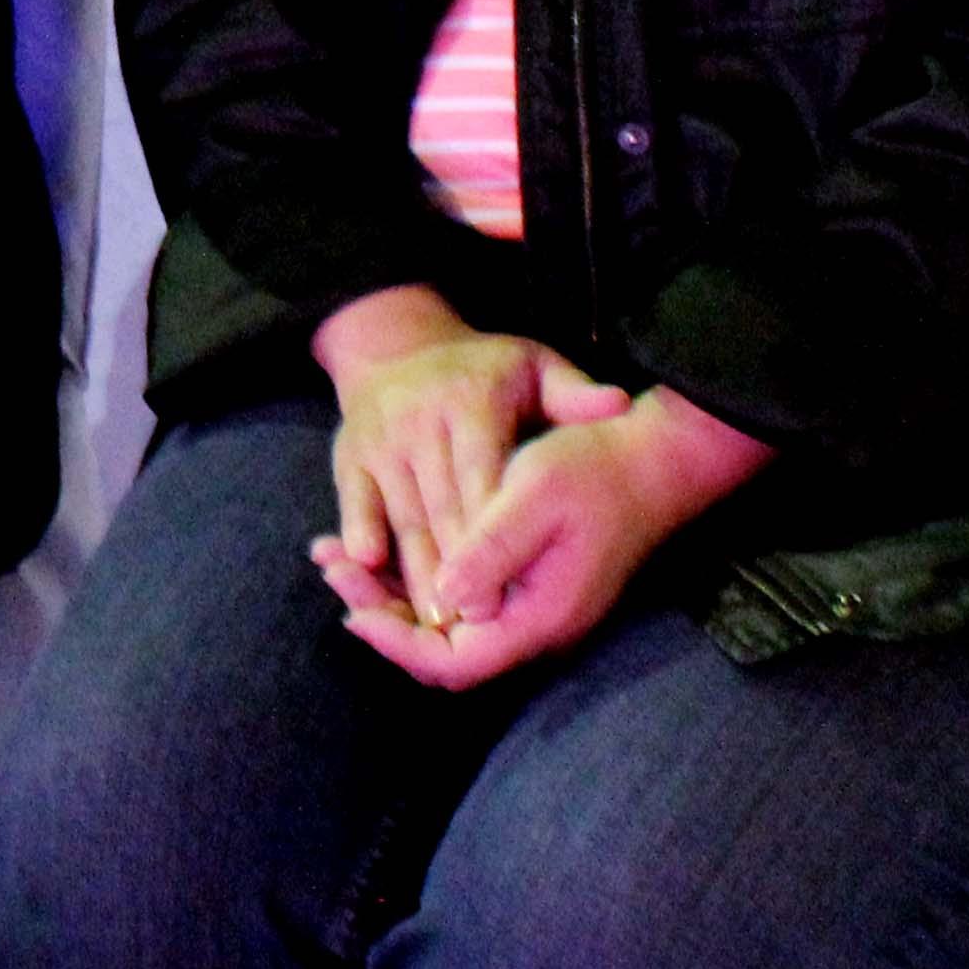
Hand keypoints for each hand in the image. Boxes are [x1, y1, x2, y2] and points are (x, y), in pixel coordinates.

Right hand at [317, 288, 618, 627]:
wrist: (397, 345)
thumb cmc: (486, 370)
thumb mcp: (536, 366)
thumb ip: (573, 393)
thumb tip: (617, 404)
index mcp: (470, 400)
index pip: (484, 476)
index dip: (494, 533)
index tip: (509, 585)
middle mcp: (419, 419)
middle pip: (442, 506)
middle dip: (458, 568)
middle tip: (473, 623)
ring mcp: (381, 439)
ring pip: (404, 515)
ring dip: (414, 571)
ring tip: (435, 621)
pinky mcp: (351, 455)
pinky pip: (357, 504)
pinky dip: (362, 537)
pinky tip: (371, 575)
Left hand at [319, 390, 769, 689]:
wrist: (652, 458)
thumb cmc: (592, 468)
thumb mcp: (535, 496)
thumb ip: (491, 551)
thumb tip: (445, 601)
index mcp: (539, 616)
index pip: (456, 662)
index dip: (397, 642)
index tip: (350, 606)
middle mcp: (534, 626)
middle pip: (442, 650)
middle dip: (379, 616)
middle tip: (331, 569)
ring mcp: (529, 609)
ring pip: (444, 626)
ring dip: (388, 596)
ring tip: (332, 557)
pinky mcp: (522, 587)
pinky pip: (459, 601)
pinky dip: (412, 580)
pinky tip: (373, 548)